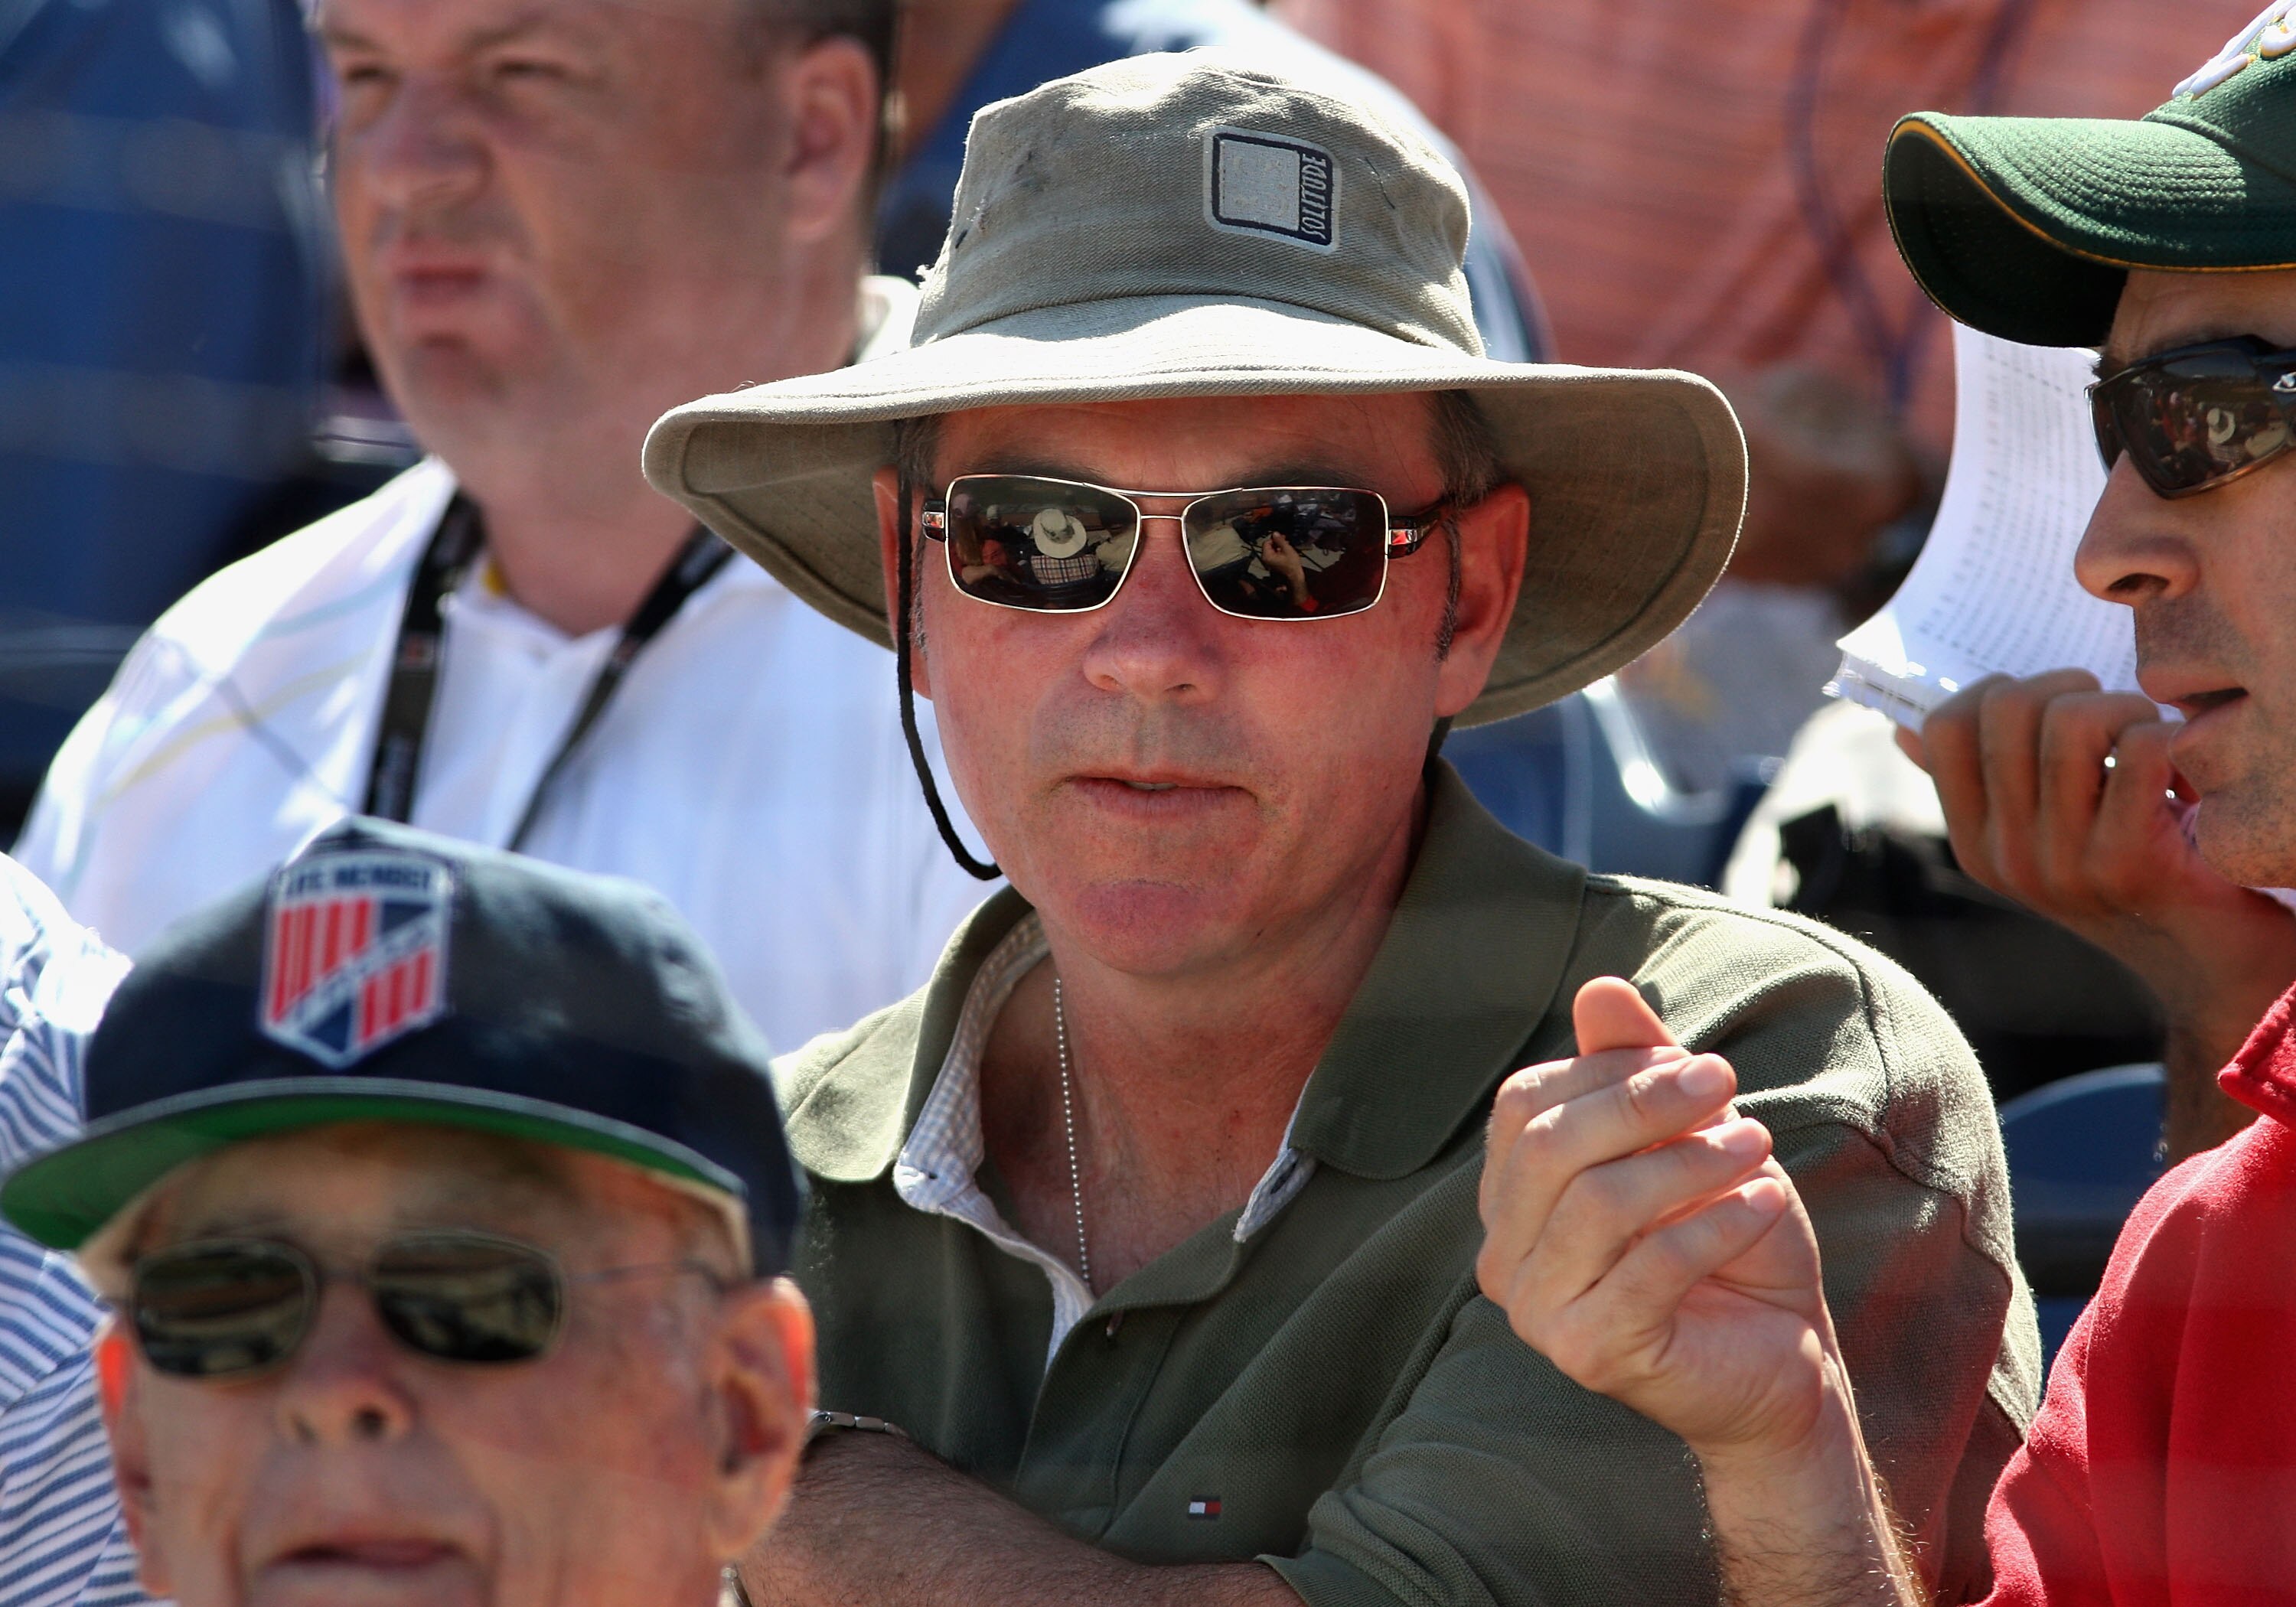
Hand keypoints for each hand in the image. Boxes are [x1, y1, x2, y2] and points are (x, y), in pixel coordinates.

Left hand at [1258, 532, 1309, 600]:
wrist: (1295, 577)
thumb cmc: (1292, 565)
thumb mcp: (1287, 549)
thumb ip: (1280, 540)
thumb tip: (1275, 533)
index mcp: (1267, 556)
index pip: (1266, 542)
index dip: (1274, 538)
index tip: (1281, 537)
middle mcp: (1265, 560)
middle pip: (1268, 546)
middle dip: (1277, 543)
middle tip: (1285, 541)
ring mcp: (1268, 563)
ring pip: (1272, 550)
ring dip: (1279, 547)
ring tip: (1287, 547)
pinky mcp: (1272, 565)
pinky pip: (1274, 555)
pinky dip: (1279, 552)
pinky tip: (1286, 552)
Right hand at [1476, 978, 1835, 1461]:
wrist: (1780, 1356)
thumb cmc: (1728, 1241)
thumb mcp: (1690, 1139)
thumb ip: (1639, 1070)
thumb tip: (1600, 987)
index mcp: (1509, 1197)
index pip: (1526, 1105)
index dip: (1609, 1070)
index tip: (1697, 1064)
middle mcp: (1501, 1255)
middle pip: (1550, 1147)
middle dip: (1643, 1103)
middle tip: (1725, 1083)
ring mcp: (1535, 1310)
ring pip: (1598, 1203)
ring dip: (1690, 1162)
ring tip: (1758, 1144)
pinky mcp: (1588, 1353)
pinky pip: (1648, 1268)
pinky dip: (1716, 1224)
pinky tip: (1766, 1203)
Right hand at [1903, 671, 2294, 1151]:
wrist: (2210, 960)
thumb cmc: (2131, 872)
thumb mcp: (2042, 834)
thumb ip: (1982, 784)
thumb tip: (1904, 729)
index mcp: (1975, 843)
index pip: (1945, 728)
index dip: (1997, 689)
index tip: (2047, 705)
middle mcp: (2007, 857)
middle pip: (2009, 708)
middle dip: (2071, 686)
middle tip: (2111, 715)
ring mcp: (2063, 864)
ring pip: (2075, 720)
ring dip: (2128, 709)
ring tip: (2148, 738)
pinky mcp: (2130, 863)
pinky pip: (2142, 748)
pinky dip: (2173, 739)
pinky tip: (2182, 774)